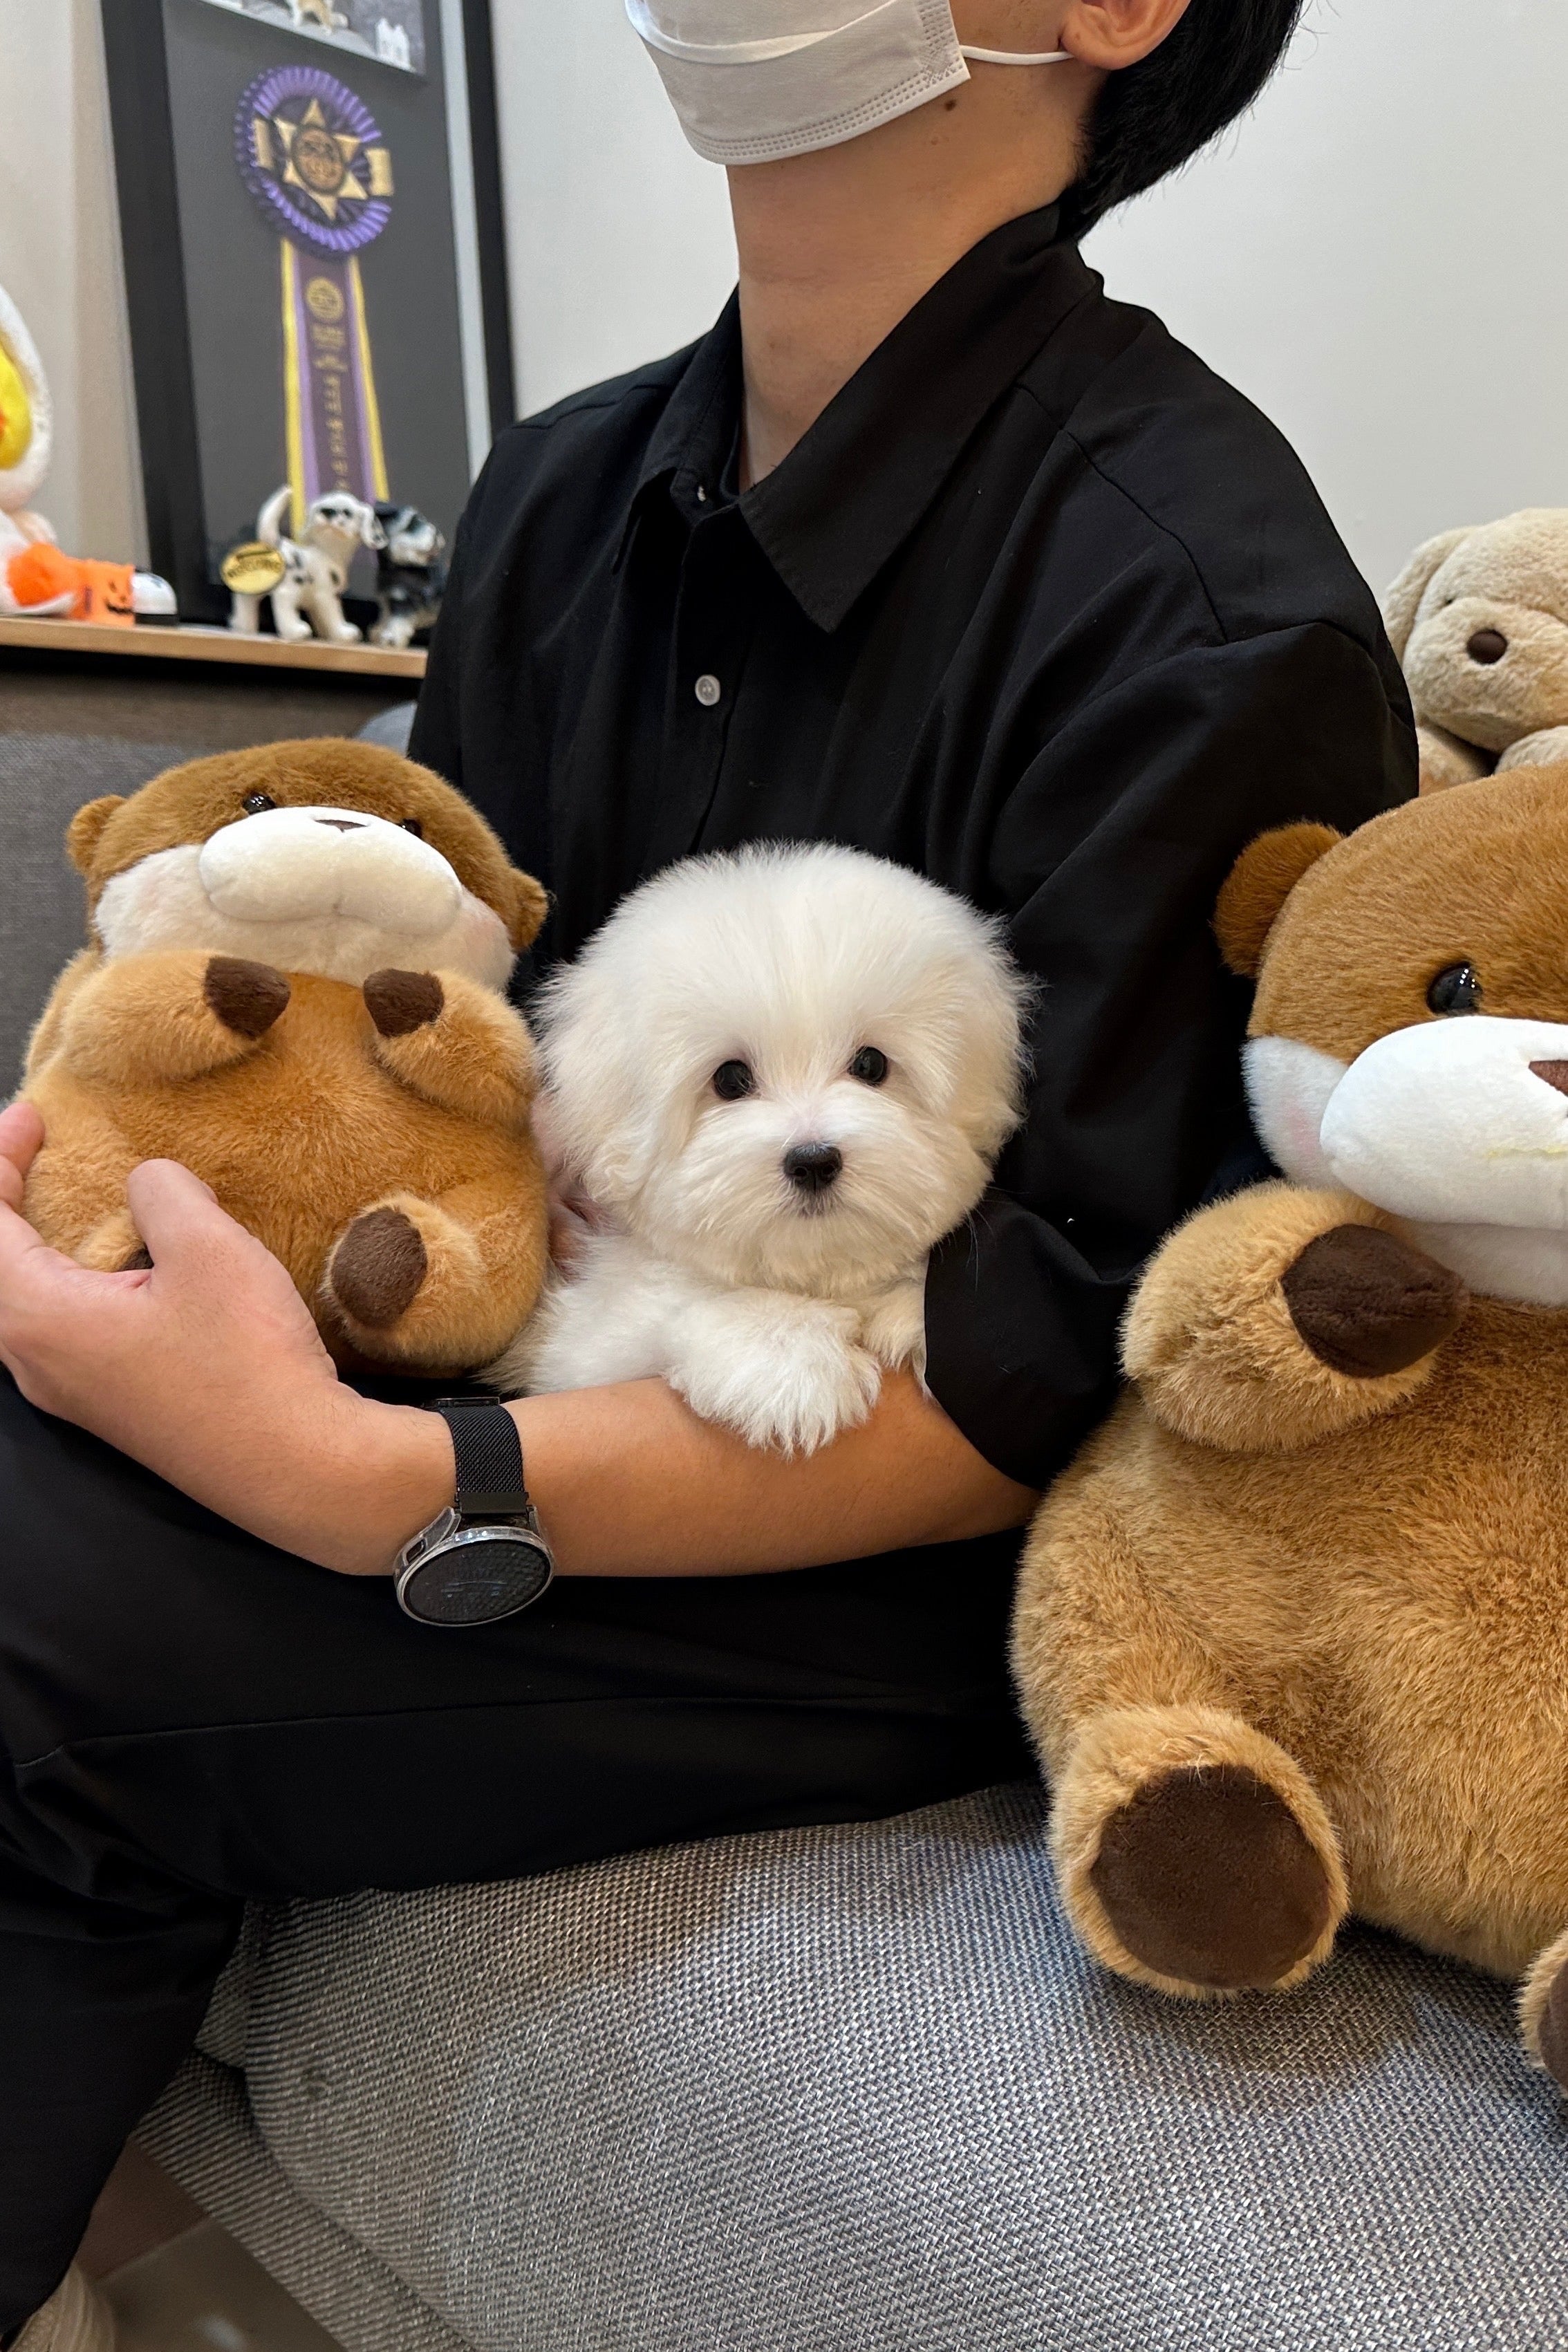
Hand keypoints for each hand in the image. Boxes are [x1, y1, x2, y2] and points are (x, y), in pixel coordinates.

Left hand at [0, 1102, 449, 1570]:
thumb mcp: (209, 1249)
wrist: (299, 1469)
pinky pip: (59, 1327)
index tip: (33, 1117)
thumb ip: (162, 1192)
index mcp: (40, 1320)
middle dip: (5, 1202)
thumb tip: (148, 1182)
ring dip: (35, 1243)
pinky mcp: (109, 1406)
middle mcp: (37, 1362)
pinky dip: (65, 1278)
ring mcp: (71, 1392)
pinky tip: (118, 1263)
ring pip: (21, 1302)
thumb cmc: (249, 1365)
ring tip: (73, 1198)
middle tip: (36, 1151)